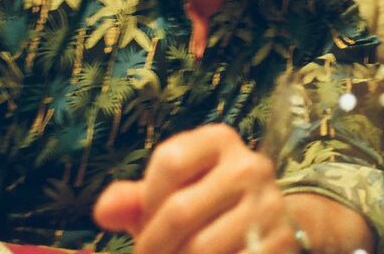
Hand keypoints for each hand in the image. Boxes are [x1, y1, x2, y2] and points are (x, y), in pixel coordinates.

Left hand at [93, 124, 298, 253]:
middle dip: (154, 245)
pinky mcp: (279, 242)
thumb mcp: (168, 194)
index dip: (148, 198)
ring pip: (201, 247)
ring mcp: (268, 205)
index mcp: (219, 140)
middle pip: (179, 210)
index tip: (148, 218)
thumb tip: (103, 210)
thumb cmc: (203, 204)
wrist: (265, 224)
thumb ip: (132, 199)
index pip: (170, 160)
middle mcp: (249, 166)